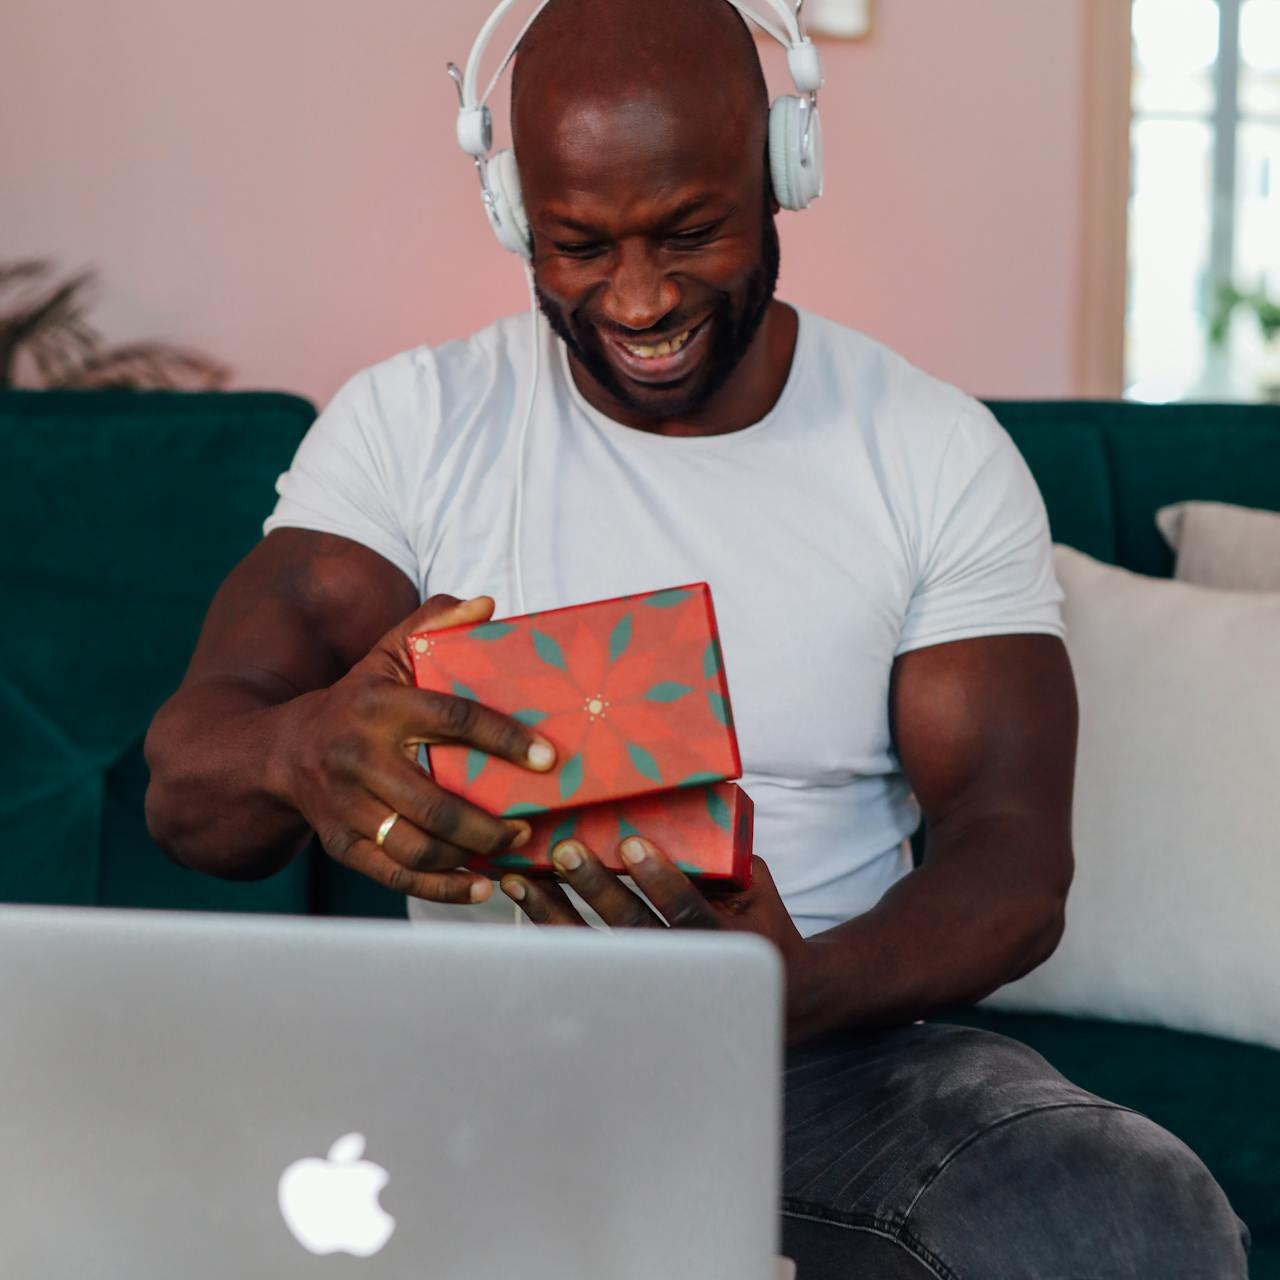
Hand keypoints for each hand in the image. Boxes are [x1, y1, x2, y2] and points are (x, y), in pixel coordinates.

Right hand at [277, 594, 557, 903]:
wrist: (278, 751)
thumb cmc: (355, 699)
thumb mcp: (386, 654)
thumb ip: (432, 624)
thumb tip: (486, 605)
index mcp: (378, 706)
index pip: (452, 719)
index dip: (504, 739)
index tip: (549, 758)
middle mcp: (358, 758)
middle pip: (436, 801)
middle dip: (490, 820)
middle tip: (530, 822)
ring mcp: (347, 807)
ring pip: (418, 844)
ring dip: (472, 853)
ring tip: (511, 847)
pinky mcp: (342, 844)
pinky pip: (397, 874)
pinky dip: (443, 887)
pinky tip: (481, 886)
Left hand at [500, 834, 807, 975]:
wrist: (773, 991)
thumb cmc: (760, 923)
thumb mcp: (753, 887)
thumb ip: (720, 856)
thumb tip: (676, 809)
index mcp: (722, 941)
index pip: (687, 911)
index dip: (659, 879)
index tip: (631, 843)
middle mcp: (683, 967)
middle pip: (632, 932)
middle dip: (595, 890)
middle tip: (565, 851)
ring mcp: (650, 983)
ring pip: (594, 950)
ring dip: (553, 911)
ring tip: (521, 878)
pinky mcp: (623, 984)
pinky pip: (577, 958)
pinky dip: (546, 926)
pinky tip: (522, 898)